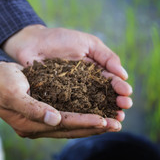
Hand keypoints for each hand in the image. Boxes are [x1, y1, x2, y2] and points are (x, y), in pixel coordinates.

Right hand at [0, 61, 122, 138]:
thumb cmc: (0, 82)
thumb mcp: (13, 93)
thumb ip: (32, 108)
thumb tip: (55, 120)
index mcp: (30, 125)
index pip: (63, 125)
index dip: (84, 123)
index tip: (105, 121)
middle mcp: (38, 126)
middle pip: (71, 129)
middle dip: (94, 127)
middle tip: (116, 125)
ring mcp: (41, 121)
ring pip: (72, 125)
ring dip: (92, 123)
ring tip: (112, 121)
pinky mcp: (45, 112)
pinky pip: (68, 115)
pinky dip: (82, 114)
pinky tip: (95, 111)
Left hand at [2, 24, 132, 119]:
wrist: (32, 42)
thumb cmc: (60, 39)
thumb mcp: (87, 43)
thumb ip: (106, 56)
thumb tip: (124, 74)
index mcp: (94, 71)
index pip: (111, 81)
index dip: (120, 88)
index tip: (127, 94)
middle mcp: (85, 85)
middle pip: (104, 97)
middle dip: (116, 103)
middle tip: (124, 107)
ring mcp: (71, 94)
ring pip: (90, 106)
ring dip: (104, 113)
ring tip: (114, 119)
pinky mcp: (57, 100)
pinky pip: (70, 109)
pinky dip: (81, 116)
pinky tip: (90, 121)